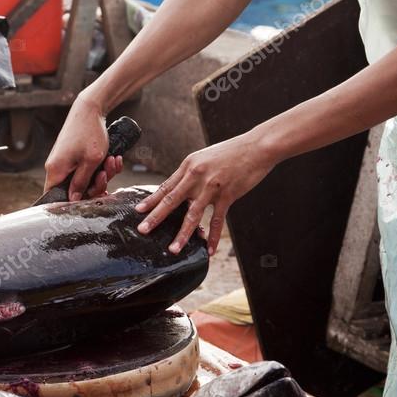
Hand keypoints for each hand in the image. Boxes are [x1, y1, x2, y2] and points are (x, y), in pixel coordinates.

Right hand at [44, 95, 122, 200]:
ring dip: (102, 173)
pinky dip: (100, 165)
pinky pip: (86, 169)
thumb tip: (73, 200)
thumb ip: (81, 183)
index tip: (90, 198)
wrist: (90, 109)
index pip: (55, 196)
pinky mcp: (73, 156)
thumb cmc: (89, 132)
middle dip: (96, 184)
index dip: (72, 202)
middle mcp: (57, 167)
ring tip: (112, 160)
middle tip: (105, 173)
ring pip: (84, 179)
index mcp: (56, 170)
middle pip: (74, 189)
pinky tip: (112, 158)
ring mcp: (65, 161)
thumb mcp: (90, 162)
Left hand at [135, 133, 275, 254]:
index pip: (166, 186)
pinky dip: (213, 237)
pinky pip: (218, 221)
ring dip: (182, 235)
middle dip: (155, 217)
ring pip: (193, 215)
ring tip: (173, 249)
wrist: (258, 146)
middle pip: (172, 200)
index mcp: (189, 165)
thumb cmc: (232, 152)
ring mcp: (212, 187)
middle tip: (143, 230)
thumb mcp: (205, 158)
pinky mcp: (228, 195)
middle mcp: (197, 176)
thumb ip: (192, 173)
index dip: (151, 200)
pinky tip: (209, 249)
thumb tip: (180, 189)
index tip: (138, 211)